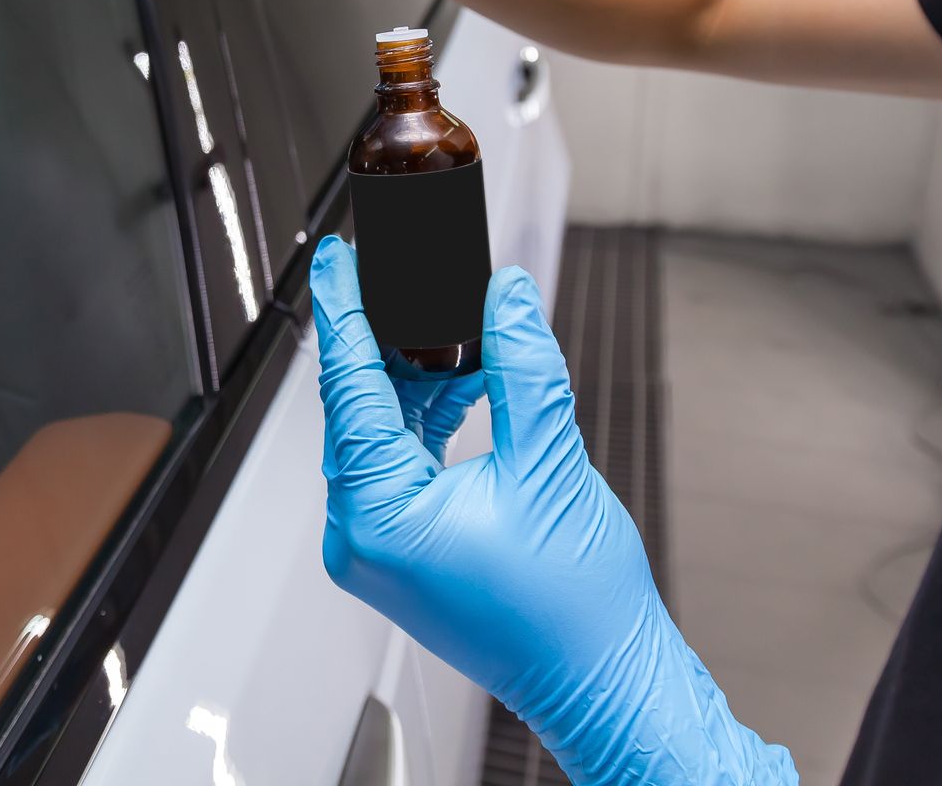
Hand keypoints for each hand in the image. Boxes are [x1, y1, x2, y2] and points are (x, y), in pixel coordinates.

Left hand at [311, 238, 795, 784]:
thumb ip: (521, 366)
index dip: (346, 311)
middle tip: (403, 273)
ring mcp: (380, 545)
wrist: (606, 682)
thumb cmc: (575, 610)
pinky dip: (433, 417)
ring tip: (457, 324)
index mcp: (377, 517)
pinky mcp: (405, 548)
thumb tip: (503, 295)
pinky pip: (403, 461)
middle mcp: (362, 534)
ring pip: (383, 431)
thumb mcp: (548, 464)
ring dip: (419, 377)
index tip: (336, 258)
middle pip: (360, 406)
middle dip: (389, 337)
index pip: (349, 388)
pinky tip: (472, 380)